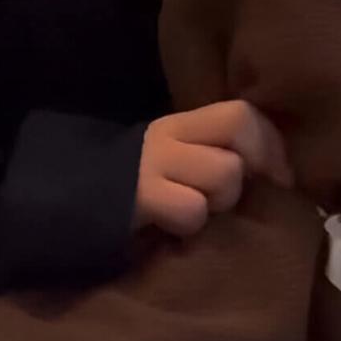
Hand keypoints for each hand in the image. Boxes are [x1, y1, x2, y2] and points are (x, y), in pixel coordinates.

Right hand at [134, 100, 293, 236]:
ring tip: (196, 211)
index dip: (270, 143)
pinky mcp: (137, 195)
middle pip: (239, 127)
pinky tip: (171, 229)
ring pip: (224, 172)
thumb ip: (214, 156)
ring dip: (220, 201)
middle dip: (251, 166)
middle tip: (235, 196)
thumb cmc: (133, 194)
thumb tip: (275, 175)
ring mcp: (152, 162)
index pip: (244, 112)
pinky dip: (190, 225)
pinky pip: (191, 209)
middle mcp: (169, 134)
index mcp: (182, 124)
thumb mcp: (175, 164)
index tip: (278, 178)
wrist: (62, 206)